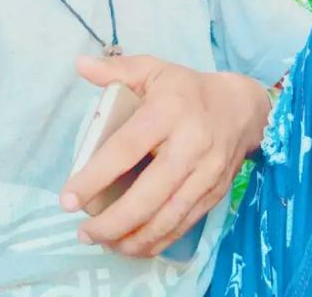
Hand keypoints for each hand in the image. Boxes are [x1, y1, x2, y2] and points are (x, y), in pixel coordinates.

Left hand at [60, 54, 269, 258]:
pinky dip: (156, 242)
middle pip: (147, 195)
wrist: (242, 107)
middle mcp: (189, 146)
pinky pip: (183, 225)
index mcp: (168, 111)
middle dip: (112, 221)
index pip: (126, 148)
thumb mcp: (153, 69)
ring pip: (167, 218)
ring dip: (132, 239)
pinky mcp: (215, 194)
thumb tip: (80, 65)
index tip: (68, 197)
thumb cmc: (186, 89)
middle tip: (83, 232)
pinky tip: (131, 246)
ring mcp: (205, 174)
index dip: (95, 176)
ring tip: (102, 242)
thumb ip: (116, 69)